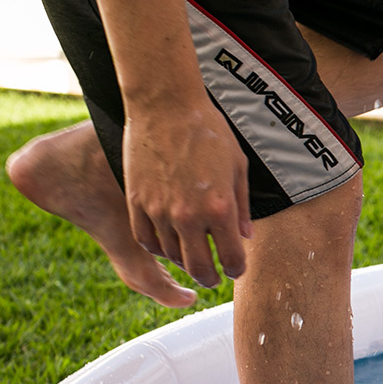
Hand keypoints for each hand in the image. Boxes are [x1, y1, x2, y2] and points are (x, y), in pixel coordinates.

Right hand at [122, 97, 251, 289]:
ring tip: (192, 257)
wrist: (166, 105)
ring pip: (171, 255)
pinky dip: (158, 248)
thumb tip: (245, 236)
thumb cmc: (209, 131)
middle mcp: (188, 216)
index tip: (236, 269)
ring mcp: (159, 211)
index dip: (236, 269)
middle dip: (210, 277)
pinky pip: (145, 239)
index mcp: (219, 208)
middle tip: (214, 277)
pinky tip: (167, 245)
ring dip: (184, 261)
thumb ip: (242, 206)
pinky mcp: (136, 202)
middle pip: (199, 267)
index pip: (232, 258)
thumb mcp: (238, 167)